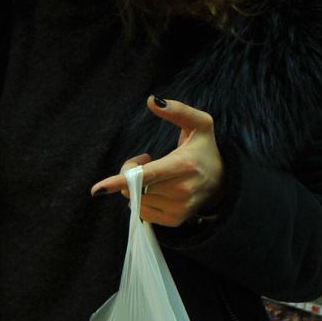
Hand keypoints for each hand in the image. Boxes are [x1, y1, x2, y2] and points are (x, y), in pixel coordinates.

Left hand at [90, 96, 225, 226]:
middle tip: (145, 160)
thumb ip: (178, 110)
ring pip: (134, 199)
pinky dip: (142, 200)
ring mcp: (178, 209)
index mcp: (184, 165)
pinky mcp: (174, 221)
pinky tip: (159, 190)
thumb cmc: (205, 150)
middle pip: (133, 185)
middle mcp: (182, 190)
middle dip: (130, 172)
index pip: (147, 175)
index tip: (98, 189)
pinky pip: (141, 212)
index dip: (121, 180)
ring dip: (136, 187)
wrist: (223, 183)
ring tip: (156, 176)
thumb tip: (152, 100)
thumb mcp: (200, 125)